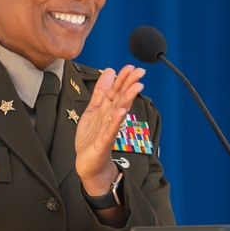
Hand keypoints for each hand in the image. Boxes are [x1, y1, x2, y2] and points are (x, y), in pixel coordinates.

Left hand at [74, 65, 145, 195]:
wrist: (89, 164)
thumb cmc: (91, 139)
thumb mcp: (93, 110)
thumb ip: (101, 92)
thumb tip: (109, 71)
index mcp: (106, 109)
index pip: (116, 90)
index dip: (122, 78)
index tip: (131, 67)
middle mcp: (110, 118)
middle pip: (120, 98)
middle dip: (129, 84)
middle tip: (140, 72)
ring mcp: (108, 129)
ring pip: (119, 111)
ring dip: (127, 98)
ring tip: (136, 87)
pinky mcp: (104, 142)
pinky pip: (111, 129)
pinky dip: (116, 120)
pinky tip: (121, 111)